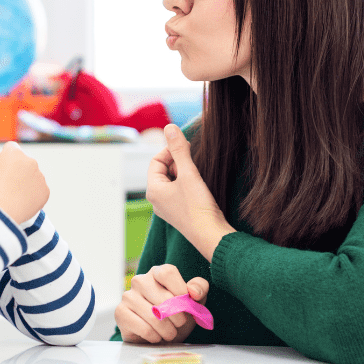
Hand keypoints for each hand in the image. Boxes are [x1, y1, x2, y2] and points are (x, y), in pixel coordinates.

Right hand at [0, 142, 49, 223]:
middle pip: (24, 162)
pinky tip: (21, 201)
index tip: (1, 167)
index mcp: (14, 153)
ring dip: (26, 181)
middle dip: (17, 169)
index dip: (5, 157)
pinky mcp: (45, 190)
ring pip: (33, 176)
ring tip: (13, 194)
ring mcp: (40, 176)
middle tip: (6, 183)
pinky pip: (39, 190)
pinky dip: (33, 194)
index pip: (11, 148)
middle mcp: (30, 161)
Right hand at [115, 264, 208, 343]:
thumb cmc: (177, 314)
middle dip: (178, 317)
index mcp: (157, 272)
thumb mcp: (194, 300)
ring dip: (168, 330)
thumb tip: (193, 291)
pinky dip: (155, 336)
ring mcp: (128, 296)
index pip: (168, 272)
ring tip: (170, 333)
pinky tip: (156, 336)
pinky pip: (144, 328)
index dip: (180, 290)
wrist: (160, 335)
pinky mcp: (120, 313)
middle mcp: (139, 280)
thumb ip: (199, 289)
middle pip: (163, 297)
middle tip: (180, 324)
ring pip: (154, 316)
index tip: (187, 304)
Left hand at [146, 124, 234, 260]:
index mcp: (153, 190)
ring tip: (197, 175)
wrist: (211, 235)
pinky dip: (187, 184)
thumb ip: (179, 149)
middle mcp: (156, 200)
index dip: (170, 151)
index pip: (155, 161)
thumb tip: (169, 127)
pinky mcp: (179, 213)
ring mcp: (167, 208)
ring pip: (172, 181)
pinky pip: (178, 192)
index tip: (186, 148)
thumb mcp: (189, 173)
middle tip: (193, 161)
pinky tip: (199, 187)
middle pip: (163, 170)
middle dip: (177, 162)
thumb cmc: (198, 206)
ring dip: (184, 173)